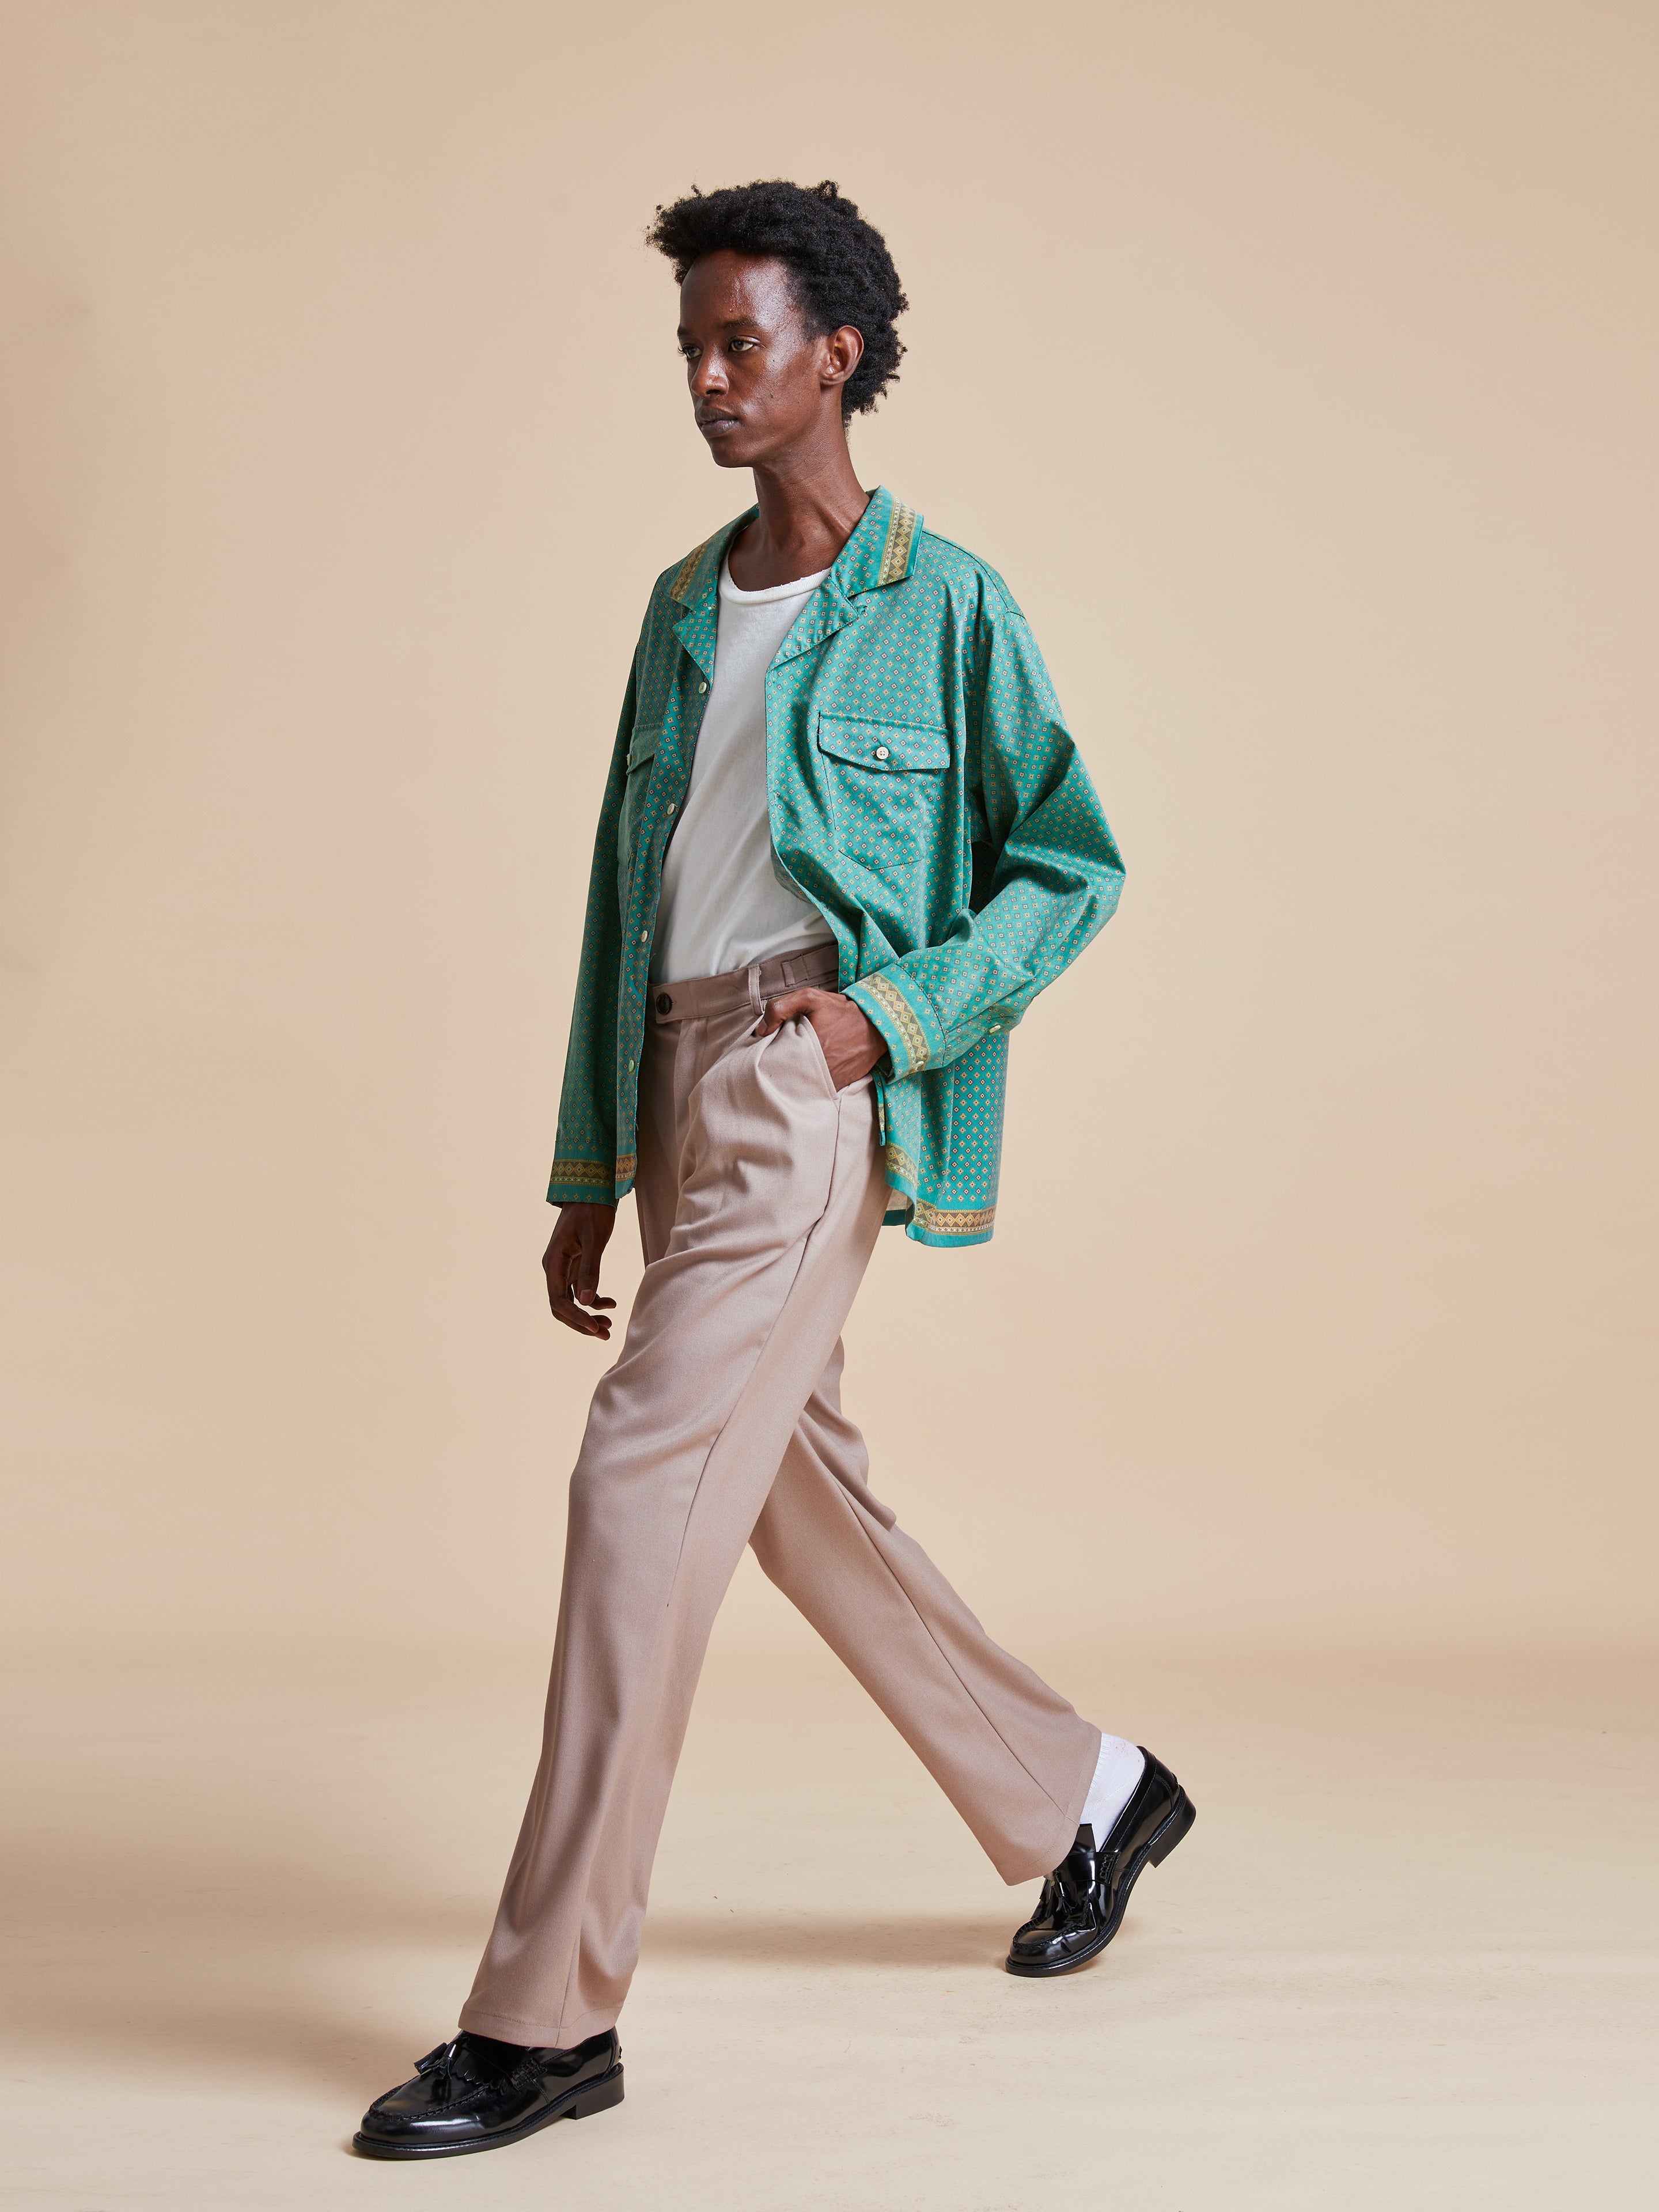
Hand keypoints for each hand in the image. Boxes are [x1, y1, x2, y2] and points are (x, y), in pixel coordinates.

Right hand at [543, 1202, 617, 1338]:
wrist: (592, 1190)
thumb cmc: (592, 1210)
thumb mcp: (594, 1239)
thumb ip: (590, 1269)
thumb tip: (587, 1302)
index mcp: (554, 1261)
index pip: (559, 1300)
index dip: (576, 1317)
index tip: (595, 1328)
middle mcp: (554, 1267)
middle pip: (561, 1306)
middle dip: (581, 1323)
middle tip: (604, 1334)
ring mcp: (563, 1268)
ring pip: (571, 1301)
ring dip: (588, 1315)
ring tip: (609, 1326)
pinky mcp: (574, 1266)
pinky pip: (580, 1291)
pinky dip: (594, 1300)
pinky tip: (611, 1303)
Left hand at [759, 987, 886, 1088]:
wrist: (879, 1027)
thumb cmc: (843, 1012)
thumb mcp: (811, 998)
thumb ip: (781, 1007)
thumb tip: (761, 1030)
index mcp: (806, 1048)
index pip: (776, 1059)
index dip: (771, 1054)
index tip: (773, 1047)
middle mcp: (816, 1069)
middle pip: (787, 1074)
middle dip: (783, 1066)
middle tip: (786, 1054)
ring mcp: (828, 1080)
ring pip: (801, 1083)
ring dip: (798, 1075)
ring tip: (800, 1062)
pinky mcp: (839, 1086)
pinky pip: (819, 1088)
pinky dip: (814, 1081)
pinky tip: (814, 1069)